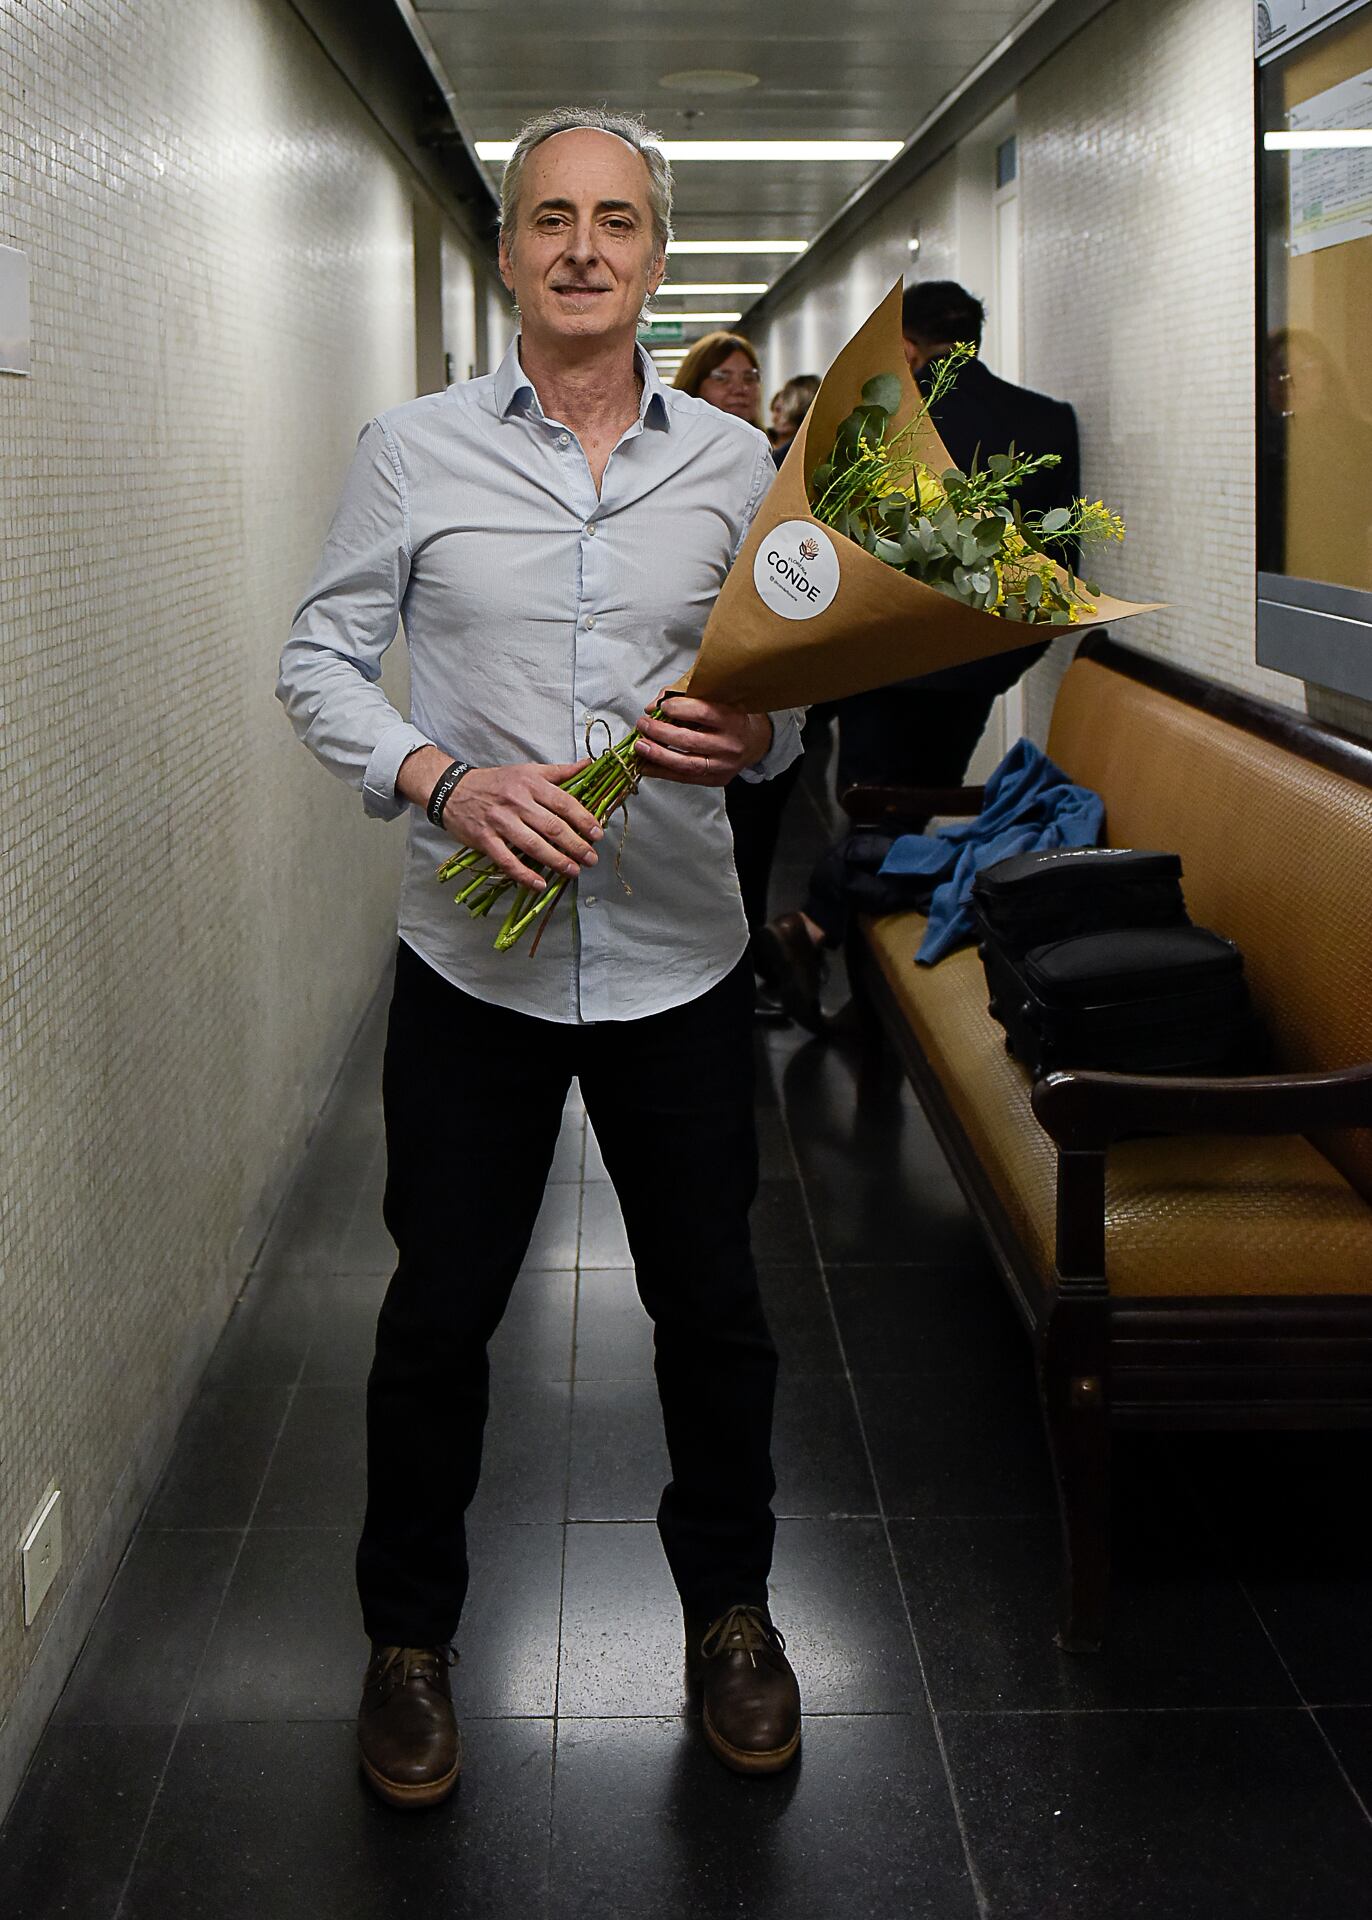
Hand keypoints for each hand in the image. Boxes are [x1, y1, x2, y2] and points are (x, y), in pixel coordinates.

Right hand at [442, 761, 600, 891]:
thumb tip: (588, 765)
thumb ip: (559, 772)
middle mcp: (516, 801)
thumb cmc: (495, 782)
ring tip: (573, 871)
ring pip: (533, 845)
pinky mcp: (484, 839)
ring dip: (556, 861)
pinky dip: (524, 875)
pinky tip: (540, 884)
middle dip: (576, 845)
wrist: (452, 790)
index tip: (597, 834)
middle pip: (552, 826)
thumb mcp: (527, 771)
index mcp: (530, 783)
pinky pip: (507, 860)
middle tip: (591, 859)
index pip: (563, 803)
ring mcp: (500, 821)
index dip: (583, 820)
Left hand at [633, 694, 771, 785]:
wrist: (754, 741)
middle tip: (643, 725)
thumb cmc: (730, 717)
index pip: (702, 712)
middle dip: (660, 732)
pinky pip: (684, 778)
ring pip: (685, 763)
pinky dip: (662, 772)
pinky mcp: (716, 779)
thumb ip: (685, 698)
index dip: (678, 709)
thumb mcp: (716, 699)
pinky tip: (646, 765)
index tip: (661, 706)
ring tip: (640, 746)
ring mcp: (723, 765)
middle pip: (689, 740)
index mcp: (733, 718)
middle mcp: (729, 744)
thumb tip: (653, 707)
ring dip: (657, 755)